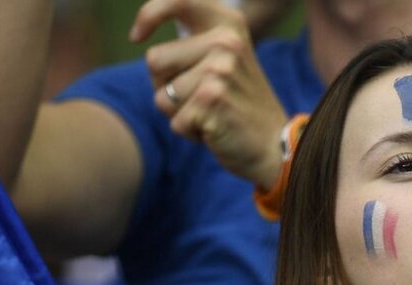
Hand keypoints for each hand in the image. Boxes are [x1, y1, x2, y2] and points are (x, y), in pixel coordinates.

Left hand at [131, 0, 286, 189]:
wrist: (275, 145)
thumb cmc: (239, 103)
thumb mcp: (225, 59)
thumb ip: (195, 40)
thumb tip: (142, 33)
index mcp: (228, 24)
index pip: (177, 1)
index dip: (149, 16)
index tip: (136, 36)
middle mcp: (225, 41)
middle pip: (154, 60)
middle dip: (166, 86)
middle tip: (200, 98)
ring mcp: (219, 70)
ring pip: (162, 95)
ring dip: (179, 113)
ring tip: (211, 113)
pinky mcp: (211, 100)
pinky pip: (174, 122)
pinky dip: (189, 132)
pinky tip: (215, 129)